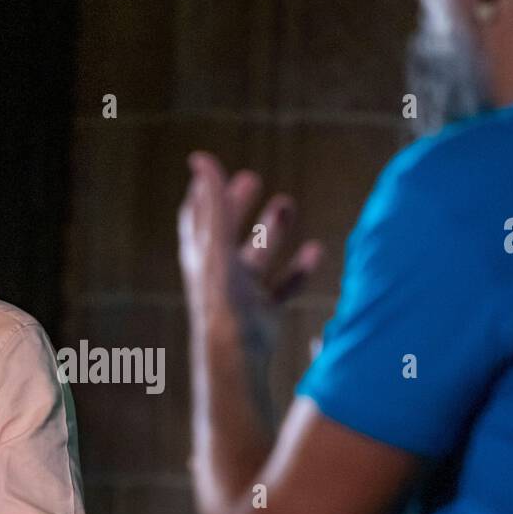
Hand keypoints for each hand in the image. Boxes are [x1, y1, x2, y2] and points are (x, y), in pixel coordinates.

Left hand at [177, 151, 322, 349]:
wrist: (236, 355)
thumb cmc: (221, 299)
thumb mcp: (216, 244)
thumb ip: (213, 203)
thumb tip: (200, 159)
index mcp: (201, 257)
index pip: (196, 218)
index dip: (202, 194)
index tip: (208, 168)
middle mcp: (218, 274)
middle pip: (225, 232)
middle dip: (236, 205)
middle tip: (252, 180)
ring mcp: (242, 293)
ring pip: (257, 256)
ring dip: (271, 231)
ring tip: (287, 203)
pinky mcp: (263, 313)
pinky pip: (284, 286)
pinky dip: (298, 268)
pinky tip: (316, 250)